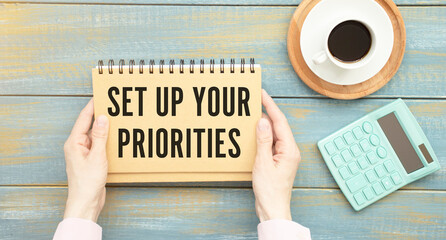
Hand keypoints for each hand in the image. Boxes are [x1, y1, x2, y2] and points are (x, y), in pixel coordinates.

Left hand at [63, 98, 108, 221]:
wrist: (85, 202)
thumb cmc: (87, 183)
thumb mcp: (97, 156)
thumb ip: (100, 136)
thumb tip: (102, 118)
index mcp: (74, 143)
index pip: (84, 119)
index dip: (92, 106)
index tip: (100, 95)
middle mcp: (77, 146)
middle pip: (89, 125)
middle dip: (100, 115)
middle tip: (111, 104)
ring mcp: (83, 153)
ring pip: (95, 135)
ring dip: (104, 128)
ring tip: (116, 118)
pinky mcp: (90, 160)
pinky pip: (99, 145)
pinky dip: (106, 140)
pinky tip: (115, 137)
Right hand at [252, 90, 300, 221]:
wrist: (273, 209)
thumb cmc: (270, 190)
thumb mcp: (263, 163)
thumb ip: (263, 140)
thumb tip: (263, 120)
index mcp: (289, 149)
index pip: (280, 121)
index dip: (270, 105)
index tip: (262, 93)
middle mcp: (290, 150)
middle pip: (278, 125)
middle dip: (267, 111)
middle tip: (255, 99)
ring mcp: (284, 155)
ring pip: (274, 133)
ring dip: (264, 123)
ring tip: (252, 112)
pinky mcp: (278, 160)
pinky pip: (271, 142)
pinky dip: (263, 135)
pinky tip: (254, 132)